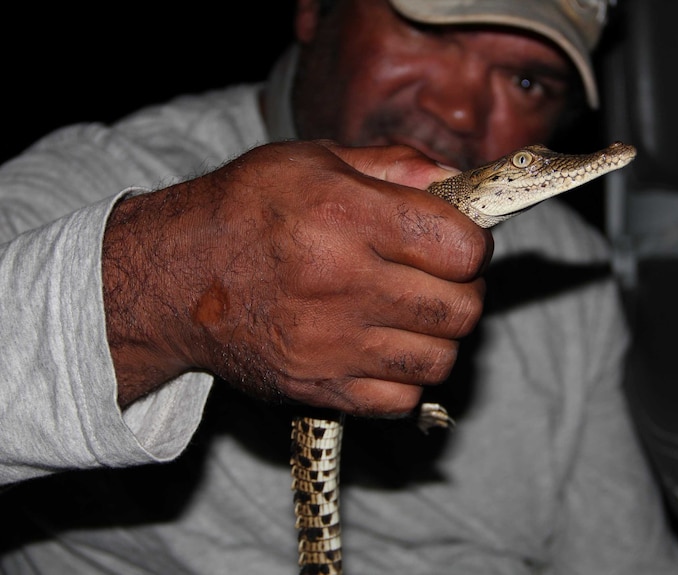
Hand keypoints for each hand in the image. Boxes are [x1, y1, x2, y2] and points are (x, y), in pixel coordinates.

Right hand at [102, 140, 492, 415]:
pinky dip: (406, 377)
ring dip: (441, 336)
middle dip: (466, 291)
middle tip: (445, 279)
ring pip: (440, 359)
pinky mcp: (316, 387)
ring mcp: (329, 344)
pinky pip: (400, 399)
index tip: (459, 243)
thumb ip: (396, 166)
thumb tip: (462, 180)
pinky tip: (386, 347)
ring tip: (417, 314)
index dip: (474, 245)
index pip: (461, 248)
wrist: (173, 278)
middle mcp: (340, 283)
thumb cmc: (244, 209)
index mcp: (344, 215)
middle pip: (461, 309)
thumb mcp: (314, 159)